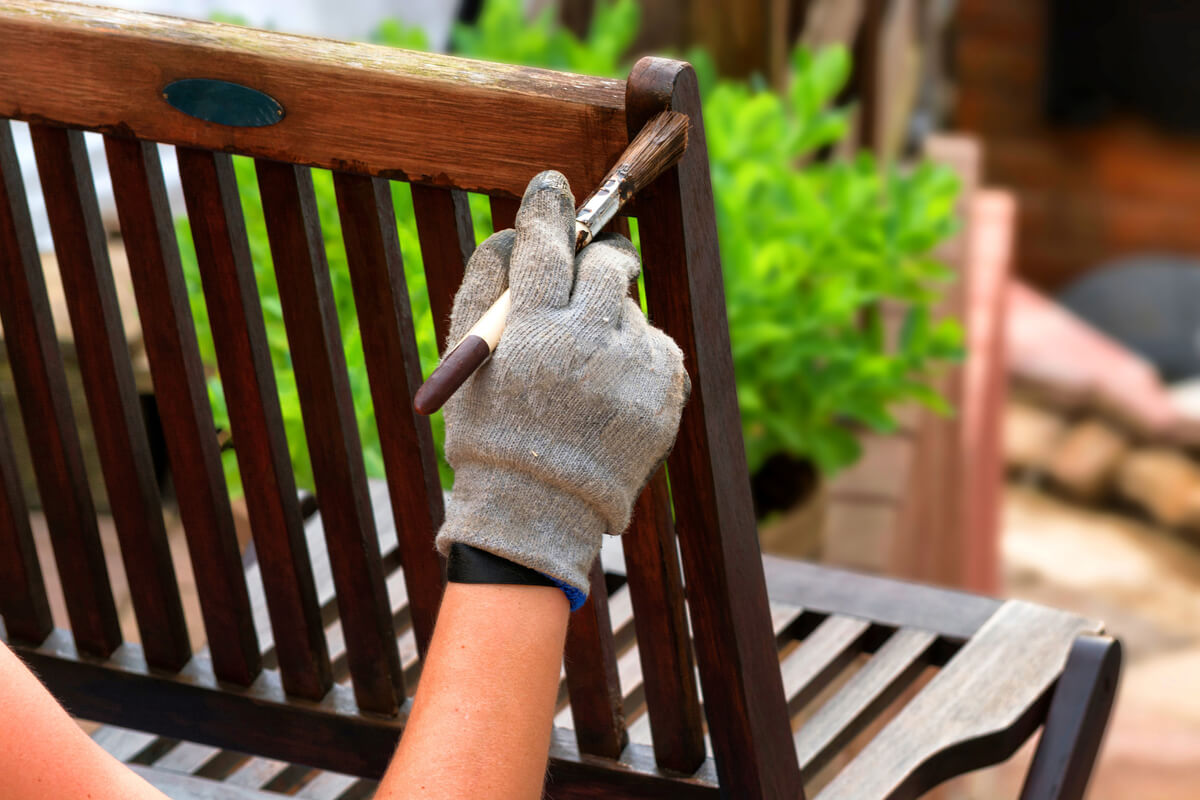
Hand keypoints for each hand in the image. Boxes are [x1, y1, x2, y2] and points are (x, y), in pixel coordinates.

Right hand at [434, 170, 689, 599]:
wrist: (540, 510)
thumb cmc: (493, 431)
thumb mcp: (468, 363)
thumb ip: (484, 289)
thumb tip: (512, 234)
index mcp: (531, 332)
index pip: (546, 245)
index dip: (549, 210)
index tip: (553, 189)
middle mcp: (588, 342)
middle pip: (609, 263)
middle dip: (598, 259)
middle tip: (587, 274)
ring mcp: (634, 368)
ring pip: (632, 307)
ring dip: (611, 319)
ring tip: (587, 366)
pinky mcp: (667, 391)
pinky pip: (658, 345)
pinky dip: (637, 355)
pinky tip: (611, 390)